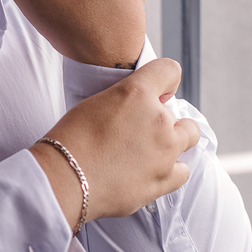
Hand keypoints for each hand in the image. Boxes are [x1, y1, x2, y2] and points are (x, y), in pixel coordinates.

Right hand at [30, 58, 200, 225]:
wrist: (63, 178)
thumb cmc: (70, 138)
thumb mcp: (95, 102)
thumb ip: (126, 100)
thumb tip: (144, 106)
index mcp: (138, 93)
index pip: (169, 71)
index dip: (165, 81)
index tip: (159, 92)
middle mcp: (159, 120)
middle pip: (183, 115)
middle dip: (169, 121)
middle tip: (143, 131)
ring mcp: (164, 152)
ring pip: (187, 140)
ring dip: (173, 143)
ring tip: (147, 152)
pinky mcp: (162, 181)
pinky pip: (181, 171)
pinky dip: (170, 170)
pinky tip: (151, 170)